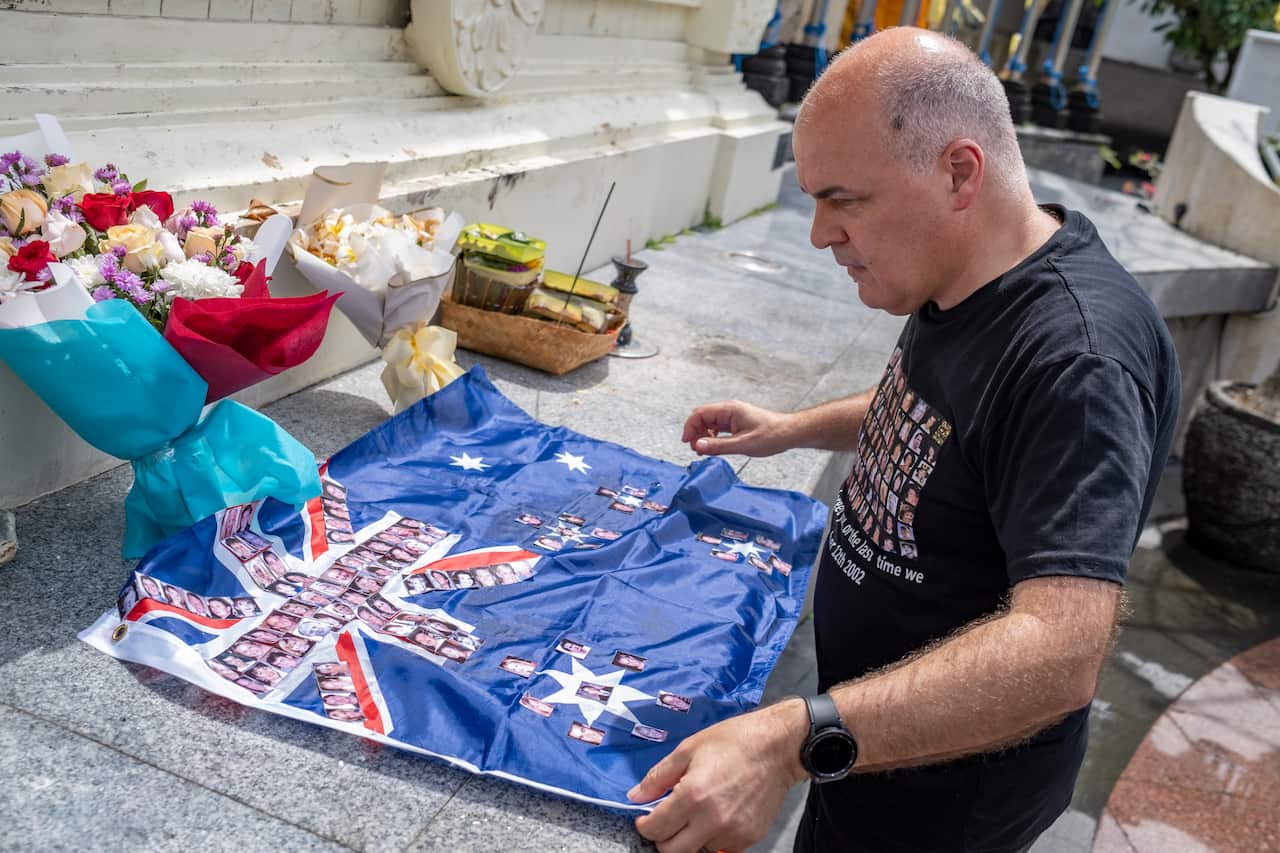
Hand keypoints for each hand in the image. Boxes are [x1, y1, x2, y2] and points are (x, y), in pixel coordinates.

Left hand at [628, 699, 807, 852]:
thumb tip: (636, 796)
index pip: (656, 830)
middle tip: (667, 821)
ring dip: (691, 837)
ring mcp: (732, 832)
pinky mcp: (749, 837)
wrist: (777, 747)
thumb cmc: (734, 741)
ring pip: (698, 850)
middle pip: (672, 851)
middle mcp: (712, 820)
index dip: (645, 826)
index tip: (645, 819)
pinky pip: (723, 847)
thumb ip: (658, 776)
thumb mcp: (688, 749)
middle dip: (663, 838)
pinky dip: (715, 836)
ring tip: (699, 812)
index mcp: (692, 796)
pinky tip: (719, 814)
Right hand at [681, 401, 792, 457]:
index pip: (700, 413)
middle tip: (697, 449)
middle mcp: (729, 410)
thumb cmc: (772, 435)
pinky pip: (717, 428)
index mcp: (729, 409)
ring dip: (703, 436)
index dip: (690, 427)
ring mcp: (732, 416)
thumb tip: (698, 446)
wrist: (789, 433)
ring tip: (705, 451)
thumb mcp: (743, 444)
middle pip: (702, 417)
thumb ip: (719, 446)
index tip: (688, 443)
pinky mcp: (735, 423)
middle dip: (695, 432)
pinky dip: (712, 437)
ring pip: (708, 424)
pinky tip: (715, 447)